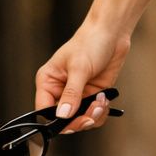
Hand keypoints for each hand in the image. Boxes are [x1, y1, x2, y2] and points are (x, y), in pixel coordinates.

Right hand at [34, 19, 130, 133]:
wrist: (111, 34)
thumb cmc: (90, 43)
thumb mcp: (79, 68)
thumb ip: (71, 94)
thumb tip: (63, 115)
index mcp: (48, 82)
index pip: (44, 110)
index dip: (57, 120)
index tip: (72, 120)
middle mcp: (60, 91)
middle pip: (64, 120)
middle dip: (79, 120)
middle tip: (91, 114)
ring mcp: (77, 95)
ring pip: (80, 120)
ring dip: (93, 116)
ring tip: (101, 102)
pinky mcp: (92, 96)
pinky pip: (94, 115)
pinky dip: (101, 112)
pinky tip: (105, 98)